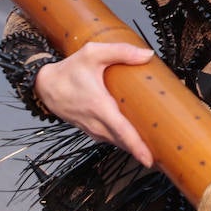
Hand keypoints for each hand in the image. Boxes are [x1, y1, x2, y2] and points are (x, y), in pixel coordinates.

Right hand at [33, 42, 157, 166]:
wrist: (45, 86)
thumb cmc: (69, 70)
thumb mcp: (93, 53)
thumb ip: (120, 51)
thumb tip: (147, 55)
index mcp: (99, 106)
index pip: (121, 131)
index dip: (136, 146)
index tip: (149, 159)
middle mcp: (96, 123)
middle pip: (123, 142)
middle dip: (143, 151)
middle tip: (165, 157)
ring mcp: (93, 129)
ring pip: (118, 142)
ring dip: (135, 147)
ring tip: (158, 151)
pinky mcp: (92, 131)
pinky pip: (111, 140)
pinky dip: (125, 142)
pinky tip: (138, 139)